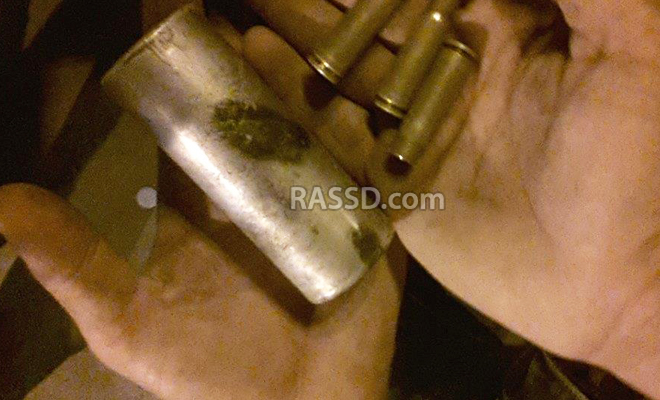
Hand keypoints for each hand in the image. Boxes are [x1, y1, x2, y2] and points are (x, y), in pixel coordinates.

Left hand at [0, 16, 404, 399]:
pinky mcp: (363, 230)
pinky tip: (356, 120)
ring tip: (290, 67)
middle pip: (261, 123)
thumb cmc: (206, 373)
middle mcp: (261, 196)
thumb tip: (2, 200)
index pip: (195, 134)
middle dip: (256, 80)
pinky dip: (364, 149)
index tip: (185, 40)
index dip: (190, 88)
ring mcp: (315, 210)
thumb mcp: (126, 322)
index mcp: (204, 208)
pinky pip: (368, 183)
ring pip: (315, 141)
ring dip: (307, 100)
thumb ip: (73, 264)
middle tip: (245, 40)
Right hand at [240, 0, 659, 397]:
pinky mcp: (390, 177)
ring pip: (345, 63)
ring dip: (296, 28)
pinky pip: (333, 129)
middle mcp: (452, 68)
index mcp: (507, 29)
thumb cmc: (635, 168)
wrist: (610, 285)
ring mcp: (416, 123)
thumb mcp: (641, 52)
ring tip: (243, 4)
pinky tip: (252, 57)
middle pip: (377, 14)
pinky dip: (292, 96)